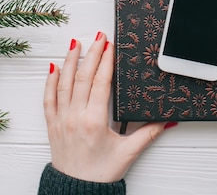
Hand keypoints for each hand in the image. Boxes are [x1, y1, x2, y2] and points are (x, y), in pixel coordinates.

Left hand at [44, 32, 173, 182]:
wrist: (77, 190)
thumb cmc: (101, 173)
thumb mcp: (128, 152)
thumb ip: (149, 133)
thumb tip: (168, 120)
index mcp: (94, 121)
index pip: (100, 82)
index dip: (105, 61)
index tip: (110, 46)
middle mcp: (75, 116)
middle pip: (83, 77)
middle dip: (91, 53)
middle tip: (98, 37)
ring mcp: (61, 119)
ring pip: (64, 83)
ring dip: (70, 61)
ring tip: (76, 43)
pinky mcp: (52, 124)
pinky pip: (48, 98)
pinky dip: (51, 81)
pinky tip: (55, 68)